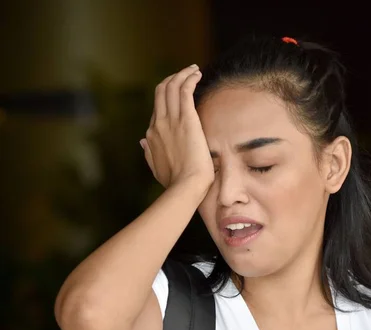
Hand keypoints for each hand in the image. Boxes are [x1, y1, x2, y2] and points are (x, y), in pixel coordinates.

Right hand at [141, 65, 214, 192]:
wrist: (186, 186)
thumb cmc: (175, 182)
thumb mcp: (156, 168)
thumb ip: (149, 153)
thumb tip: (142, 141)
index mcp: (152, 135)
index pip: (157, 108)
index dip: (167, 96)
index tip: (180, 92)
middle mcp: (158, 124)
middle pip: (161, 91)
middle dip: (173, 78)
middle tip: (187, 74)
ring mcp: (171, 120)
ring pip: (171, 86)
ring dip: (182, 74)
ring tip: (194, 70)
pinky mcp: (186, 119)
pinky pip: (184, 90)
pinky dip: (189, 78)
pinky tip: (197, 75)